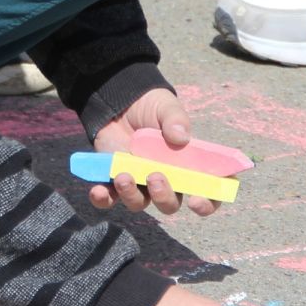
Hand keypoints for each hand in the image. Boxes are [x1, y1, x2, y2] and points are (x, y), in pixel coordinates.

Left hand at [89, 88, 219, 216]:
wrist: (120, 101)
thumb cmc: (151, 106)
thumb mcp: (167, 107)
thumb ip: (176, 120)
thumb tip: (181, 138)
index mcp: (187, 166)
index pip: (207, 192)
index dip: (207, 203)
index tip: (197, 201)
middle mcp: (166, 180)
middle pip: (170, 204)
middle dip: (164, 197)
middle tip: (155, 177)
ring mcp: (139, 182)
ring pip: (140, 203)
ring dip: (131, 196)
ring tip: (122, 175)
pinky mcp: (114, 180)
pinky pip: (109, 198)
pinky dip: (103, 199)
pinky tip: (97, 191)